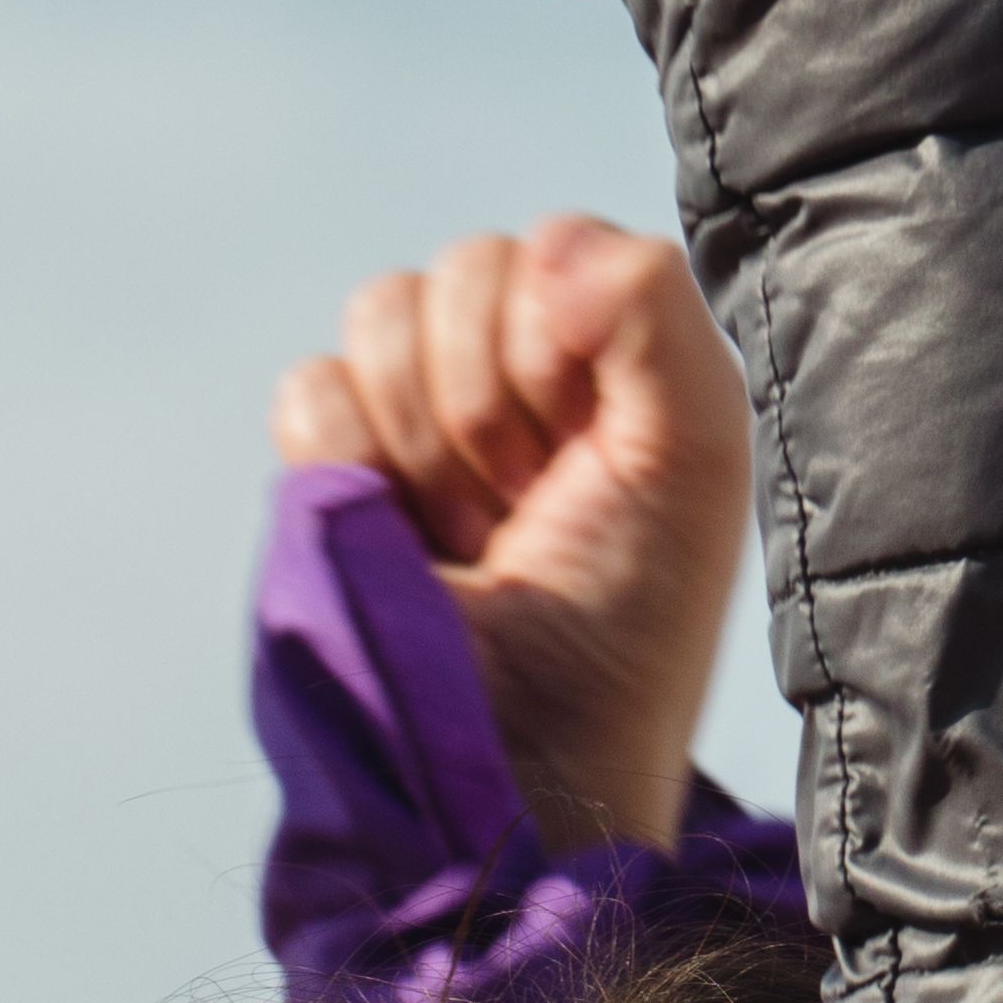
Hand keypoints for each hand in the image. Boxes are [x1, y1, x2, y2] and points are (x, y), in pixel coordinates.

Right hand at [273, 217, 750, 856]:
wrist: (523, 756)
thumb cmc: (629, 620)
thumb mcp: (692, 454)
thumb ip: (654, 310)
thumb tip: (550, 245)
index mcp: (609, 358)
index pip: (551, 249)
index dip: (560, 344)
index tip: (589, 453)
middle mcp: (513, 375)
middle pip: (461, 269)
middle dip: (494, 396)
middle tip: (528, 503)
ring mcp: (416, 420)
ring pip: (380, 314)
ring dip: (428, 435)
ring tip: (472, 531)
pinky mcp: (331, 474)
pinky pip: (310, 387)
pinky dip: (351, 459)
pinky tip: (404, 537)